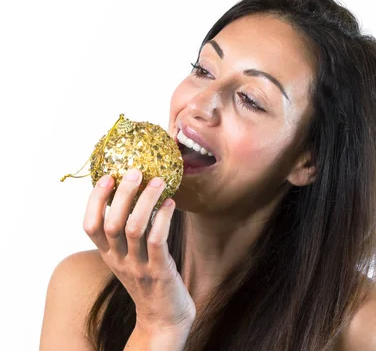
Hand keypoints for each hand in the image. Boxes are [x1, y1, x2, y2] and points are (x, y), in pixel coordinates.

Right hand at [83, 168, 195, 333]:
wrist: (163, 318)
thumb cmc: (148, 278)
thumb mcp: (129, 256)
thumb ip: (126, 230)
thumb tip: (133, 189)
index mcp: (108, 254)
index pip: (90, 226)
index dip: (95, 200)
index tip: (106, 176)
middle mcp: (119, 260)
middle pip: (112, 223)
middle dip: (122, 194)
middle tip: (135, 172)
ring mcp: (138, 267)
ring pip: (135, 229)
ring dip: (146, 201)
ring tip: (158, 181)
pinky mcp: (159, 271)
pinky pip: (157, 241)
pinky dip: (163, 218)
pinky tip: (170, 203)